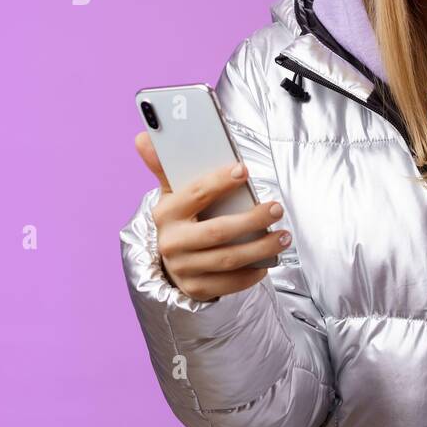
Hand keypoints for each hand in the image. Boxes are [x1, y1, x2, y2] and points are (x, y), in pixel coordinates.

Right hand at [134, 131, 289, 301]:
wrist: (172, 261)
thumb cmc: (182, 218)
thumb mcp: (173, 192)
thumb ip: (165, 166)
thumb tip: (142, 137)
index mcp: (166, 213)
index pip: (195, 194)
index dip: (220, 181)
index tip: (244, 171)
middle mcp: (171, 243)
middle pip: (218, 231)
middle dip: (252, 219)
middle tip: (277, 208)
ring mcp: (184, 268)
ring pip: (229, 259)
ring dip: (261, 247)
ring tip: (284, 236)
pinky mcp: (197, 288)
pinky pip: (230, 283)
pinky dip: (253, 273)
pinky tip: (269, 261)